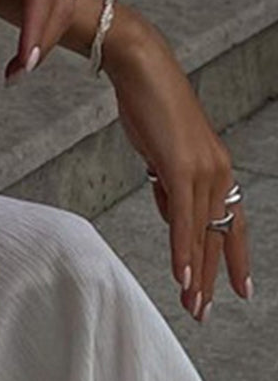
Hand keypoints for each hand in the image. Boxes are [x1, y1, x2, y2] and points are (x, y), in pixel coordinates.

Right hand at [104, 13, 253, 318]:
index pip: (229, 222)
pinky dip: (183, 249)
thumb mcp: (159, 153)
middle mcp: (218, 171)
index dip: (233, 257)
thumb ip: (167, 184)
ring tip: (192, 305)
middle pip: (217, 235)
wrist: (142, 68)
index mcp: (214, 168)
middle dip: (212, 277)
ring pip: (203, 234)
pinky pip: (184, 219)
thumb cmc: (148, 105)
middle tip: (204, 311)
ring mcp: (203, 170)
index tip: (237, 288)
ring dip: (196, 274)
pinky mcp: (182, 167)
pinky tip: (182, 275)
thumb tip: (170, 214)